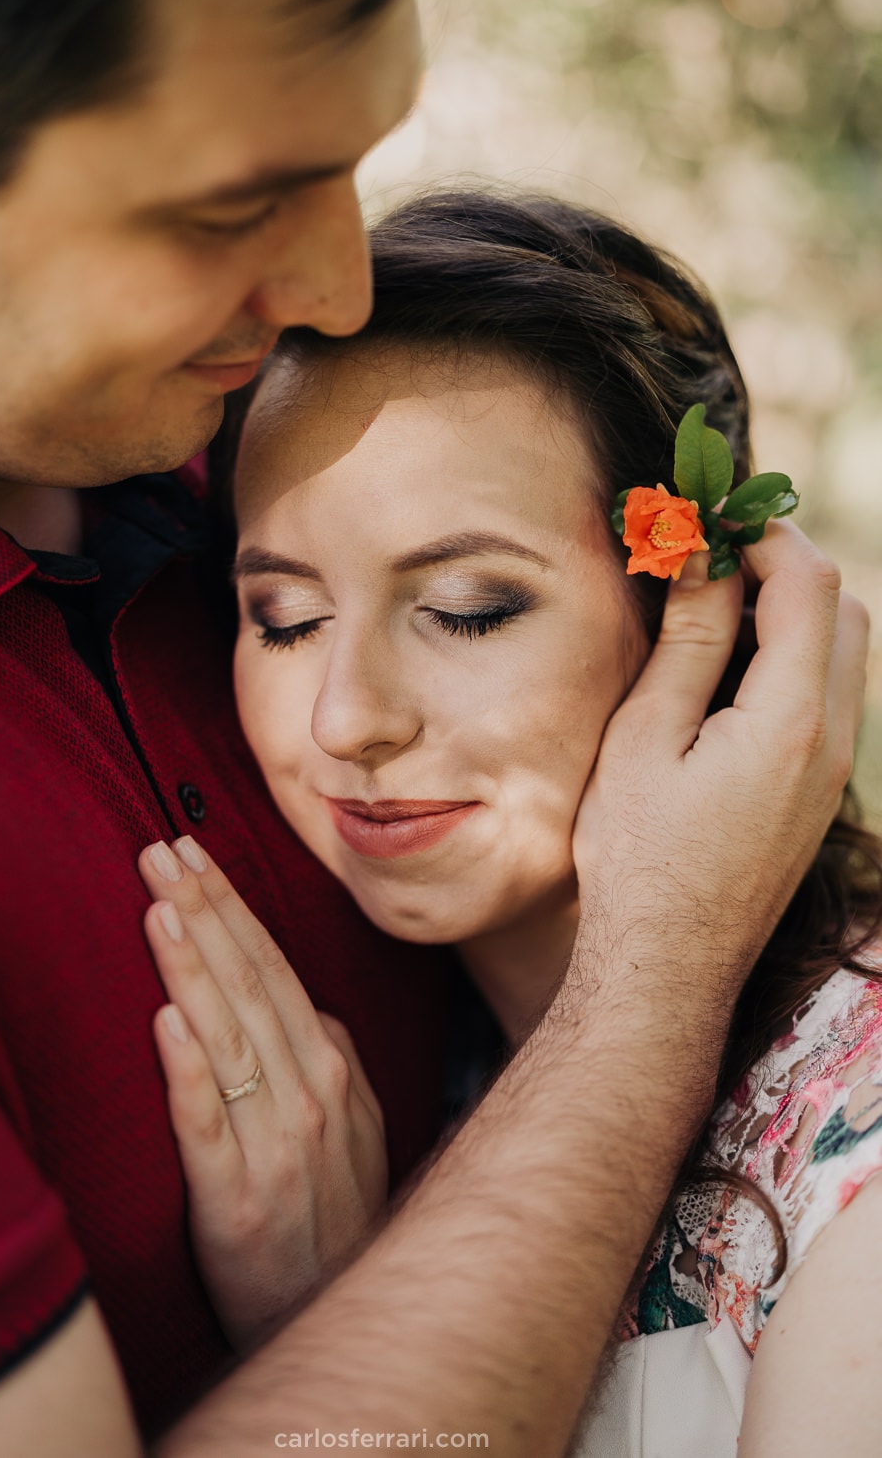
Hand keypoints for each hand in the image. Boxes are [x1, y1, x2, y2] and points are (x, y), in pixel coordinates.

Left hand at [138, 838, 387, 1350]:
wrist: (343, 1315)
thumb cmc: (337, 1216)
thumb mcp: (357, 1127)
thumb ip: (331, 1060)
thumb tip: (305, 1004)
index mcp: (330, 1068)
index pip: (272, 967)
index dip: (230, 907)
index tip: (191, 853)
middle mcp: (310, 1093)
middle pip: (247, 984)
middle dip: (202, 910)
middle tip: (158, 850)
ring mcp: (276, 1144)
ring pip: (228, 1037)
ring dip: (191, 967)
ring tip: (158, 907)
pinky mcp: (237, 1199)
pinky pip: (209, 1123)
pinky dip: (188, 1069)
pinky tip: (166, 1021)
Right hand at [572, 520, 868, 1006]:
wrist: (666, 964)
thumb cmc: (637, 856)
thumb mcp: (646, 736)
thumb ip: (690, 642)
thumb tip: (705, 556)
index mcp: (792, 720)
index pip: (809, 585)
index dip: (764, 534)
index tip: (709, 517)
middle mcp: (833, 743)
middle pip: (845, 612)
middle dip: (788, 567)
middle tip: (712, 557)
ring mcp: (832, 775)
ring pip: (845, 656)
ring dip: (794, 614)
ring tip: (715, 607)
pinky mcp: (817, 798)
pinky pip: (831, 700)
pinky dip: (794, 660)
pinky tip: (729, 672)